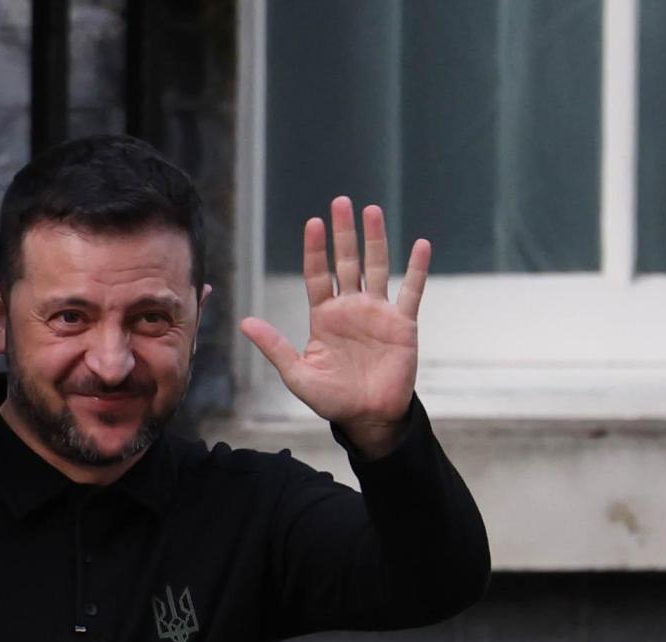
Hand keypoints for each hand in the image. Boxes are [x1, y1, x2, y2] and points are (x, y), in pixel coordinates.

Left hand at [239, 197, 428, 457]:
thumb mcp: (297, 374)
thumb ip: (275, 346)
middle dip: (343, 233)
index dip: (315, 250)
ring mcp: (377, 313)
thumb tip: (245, 322)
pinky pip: (411, 291)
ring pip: (377, 267)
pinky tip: (420, 245)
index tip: (312, 223)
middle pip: (346, 262)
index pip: (317, 275)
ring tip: (372, 210)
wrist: (368, 417)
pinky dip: (417, 269)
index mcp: (324, 317)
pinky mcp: (403, 324)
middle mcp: (350, 308)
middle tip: (340, 202)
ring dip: (375, 240)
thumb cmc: (332, 399)